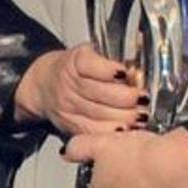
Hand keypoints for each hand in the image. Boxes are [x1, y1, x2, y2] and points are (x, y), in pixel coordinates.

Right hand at [14, 43, 142, 136]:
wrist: (44, 84)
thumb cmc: (73, 68)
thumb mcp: (89, 54)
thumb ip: (111, 62)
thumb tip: (138, 73)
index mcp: (75, 61)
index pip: (90, 64)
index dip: (110, 70)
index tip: (127, 73)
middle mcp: (68, 84)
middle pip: (99, 93)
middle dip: (126, 98)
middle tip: (143, 99)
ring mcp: (68, 107)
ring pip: (99, 115)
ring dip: (124, 117)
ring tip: (141, 116)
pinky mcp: (70, 126)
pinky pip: (93, 132)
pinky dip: (112, 133)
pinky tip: (126, 130)